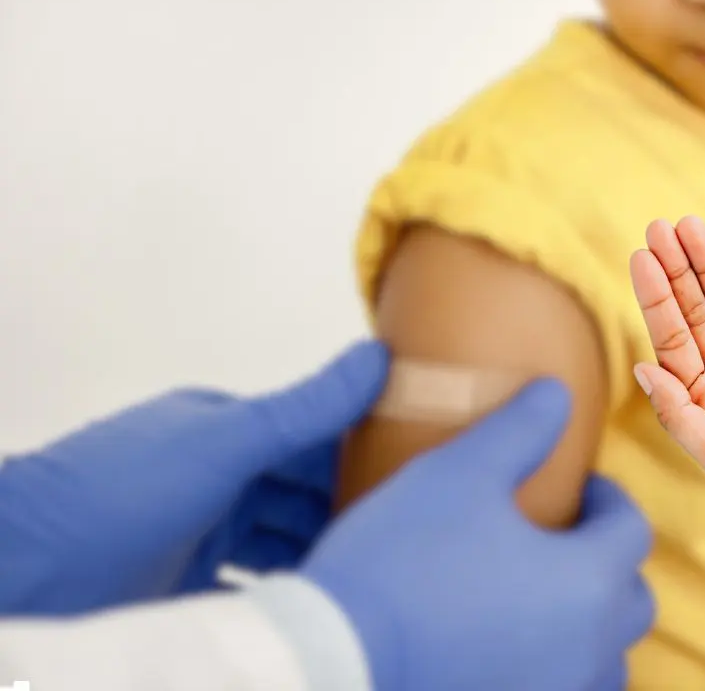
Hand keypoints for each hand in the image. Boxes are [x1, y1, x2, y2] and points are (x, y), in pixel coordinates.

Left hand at [0, 341, 388, 614]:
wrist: (31, 569)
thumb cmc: (127, 492)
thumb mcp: (228, 440)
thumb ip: (306, 408)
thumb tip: (378, 355)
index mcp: (223, 429)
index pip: (307, 436)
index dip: (359, 448)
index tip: (415, 468)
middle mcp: (213, 477)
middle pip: (296, 491)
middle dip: (346, 505)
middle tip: (403, 530)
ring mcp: (197, 534)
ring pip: (277, 538)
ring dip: (318, 550)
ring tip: (371, 570)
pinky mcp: (183, 588)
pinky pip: (250, 584)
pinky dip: (283, 589)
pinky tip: (318, 602)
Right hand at [302, 378, 653, 690]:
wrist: (336, 659)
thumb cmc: (403, 561)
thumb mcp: (460, 473)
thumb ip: (520, 430)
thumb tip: (557, 394)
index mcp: (588, 580)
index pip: (631, 529)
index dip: (609, 499)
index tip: (578, 487)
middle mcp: (589, 648)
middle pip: (631, 600)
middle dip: (609, 563)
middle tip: (561, 538)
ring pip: (603, 658)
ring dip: (589, 624)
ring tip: (537, 595)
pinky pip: (564, 689)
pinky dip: (554, 666)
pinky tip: (507, 642)